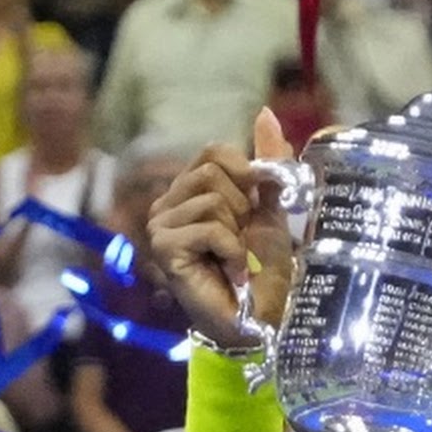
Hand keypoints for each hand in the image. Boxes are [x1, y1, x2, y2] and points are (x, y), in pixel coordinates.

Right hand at [146, 109, 296, 345]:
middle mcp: (168, 203)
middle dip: (242, 208)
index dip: (246, 175)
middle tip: (243, 241)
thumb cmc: (264, 270)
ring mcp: (160, 226)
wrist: (261, 318)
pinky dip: (232, 251)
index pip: (214, 151)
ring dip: (238, 233)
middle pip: (212, 171)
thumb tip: (265, 113)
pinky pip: (209, 227)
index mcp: (190, 190)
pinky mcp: (164, 248)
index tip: (256, 211)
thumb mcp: (271, 209)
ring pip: (212, 199)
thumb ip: (268, 165)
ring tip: (237, 259)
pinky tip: (231, 272)